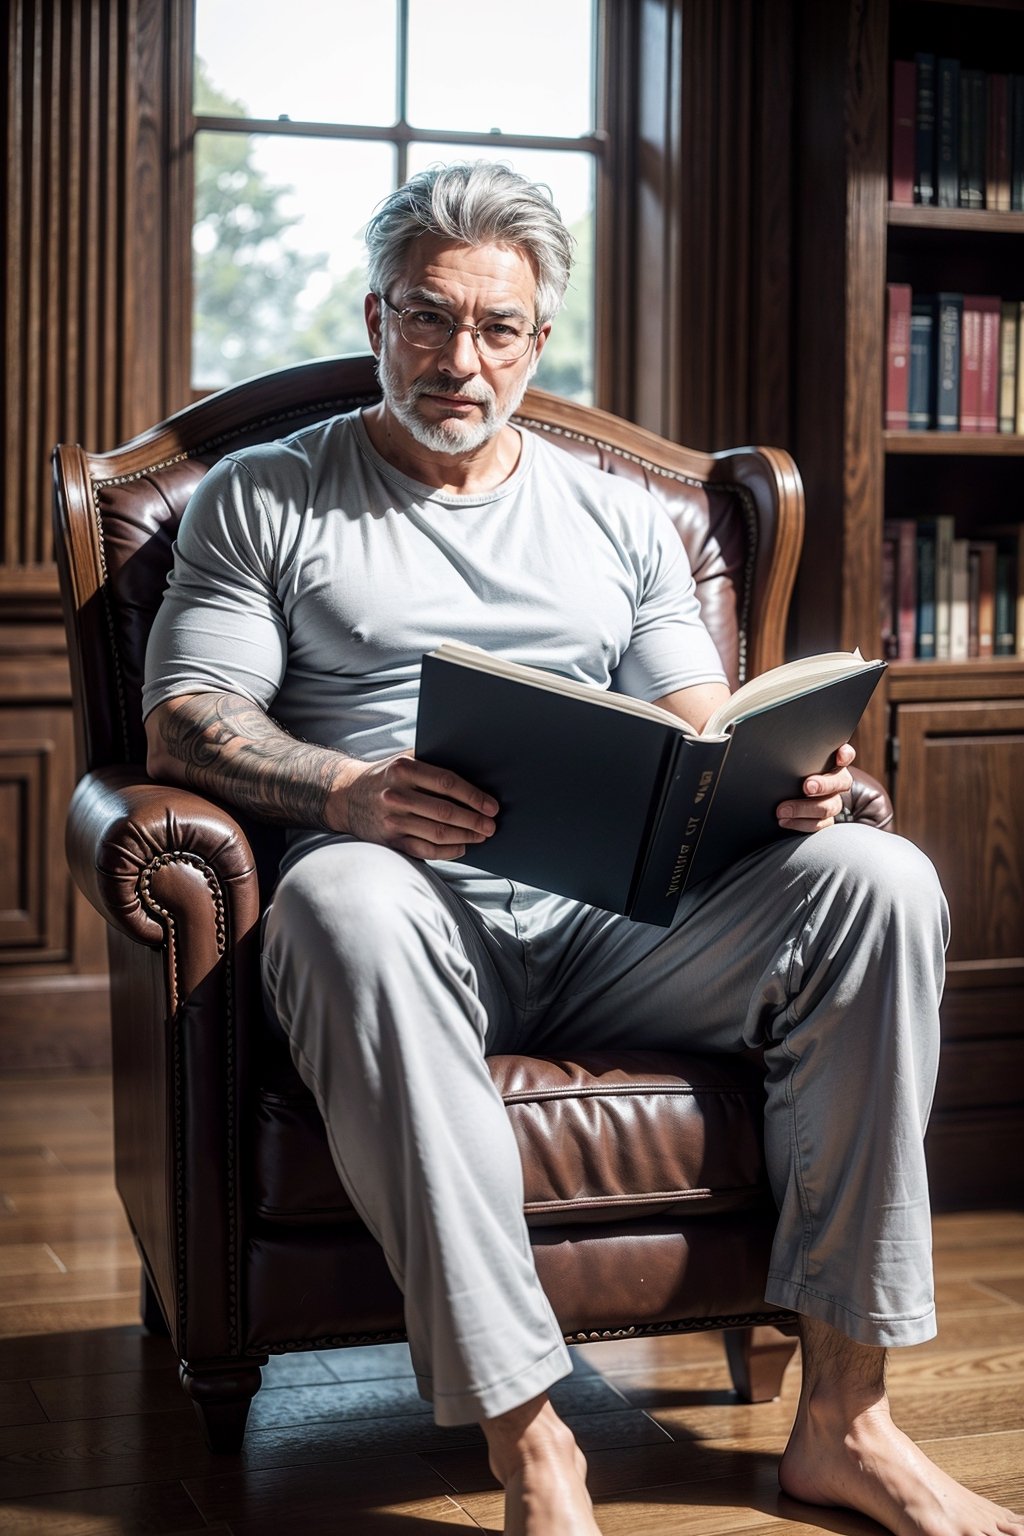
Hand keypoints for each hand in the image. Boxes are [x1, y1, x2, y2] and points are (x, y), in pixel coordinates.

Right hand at [331, 752, 497, 859]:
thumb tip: (475, 772)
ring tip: (481, 836)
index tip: (492, 806)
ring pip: (437, 833)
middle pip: (444, 811)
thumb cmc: (386, 777)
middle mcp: (395, 795)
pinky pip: (424, 850)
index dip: (473, 796)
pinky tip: (462, 847)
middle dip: (474, 820)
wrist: (345, 796)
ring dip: (465, 837)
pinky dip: (447, 851)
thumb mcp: (403, 761)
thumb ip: (432, 763)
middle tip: (491, 826)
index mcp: (403, 769)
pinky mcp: (389, 841)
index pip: (446, 783)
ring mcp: (391, 820)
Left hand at [776, 742, 855, 834]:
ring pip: (829, 807)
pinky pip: (819, 824)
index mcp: (832, 763)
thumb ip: (796, 756)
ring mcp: (833, 801)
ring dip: (804, 809)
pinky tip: (785, 821)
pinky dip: (801, 823)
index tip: (840, 757)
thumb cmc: (788, 773)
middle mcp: (837, 781)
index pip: (846, 754)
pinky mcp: (825, 819)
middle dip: (823, 785)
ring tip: (782, 810)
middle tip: (807, 786)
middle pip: (840, 782)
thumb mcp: (793, 763)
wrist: (783, 796)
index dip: (845, 755)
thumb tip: (779, 744)